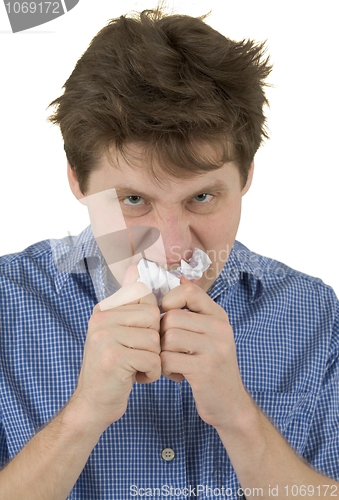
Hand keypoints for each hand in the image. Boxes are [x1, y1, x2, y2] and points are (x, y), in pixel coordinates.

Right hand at [72, 265, 161, 430]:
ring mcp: (105, 337)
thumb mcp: (119, 331)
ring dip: (153, 359)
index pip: (144, 296)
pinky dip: (151, 374)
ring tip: (136, 367)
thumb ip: (129, 302)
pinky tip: (135, 378)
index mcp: (104, 309)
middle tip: (138, 355)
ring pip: (155, 339)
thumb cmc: (113, 368)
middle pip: (154, 317)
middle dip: (154, 341)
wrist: (92, 405)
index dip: (151, 320)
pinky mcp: (113, 358)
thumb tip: (135, 266)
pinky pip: (152, 359)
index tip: (139, 337)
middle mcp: (101, 318)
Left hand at [160, 277, 250, 429]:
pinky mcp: (204, 369)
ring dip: (163, 353)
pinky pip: (168, 360)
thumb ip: (195, 310)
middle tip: (167, 349)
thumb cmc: (212, 366)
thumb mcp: (209, 334)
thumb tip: (180, 278)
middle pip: (171, 318)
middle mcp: (220, 329)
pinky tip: (176, 375)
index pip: (189, 291)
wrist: (230, 404)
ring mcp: (215, 349)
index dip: (170, 301)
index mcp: (219, 316)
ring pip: (168, 338)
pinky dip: (165, 369)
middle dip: (162, 335)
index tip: (167, 317)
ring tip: (172, 363)